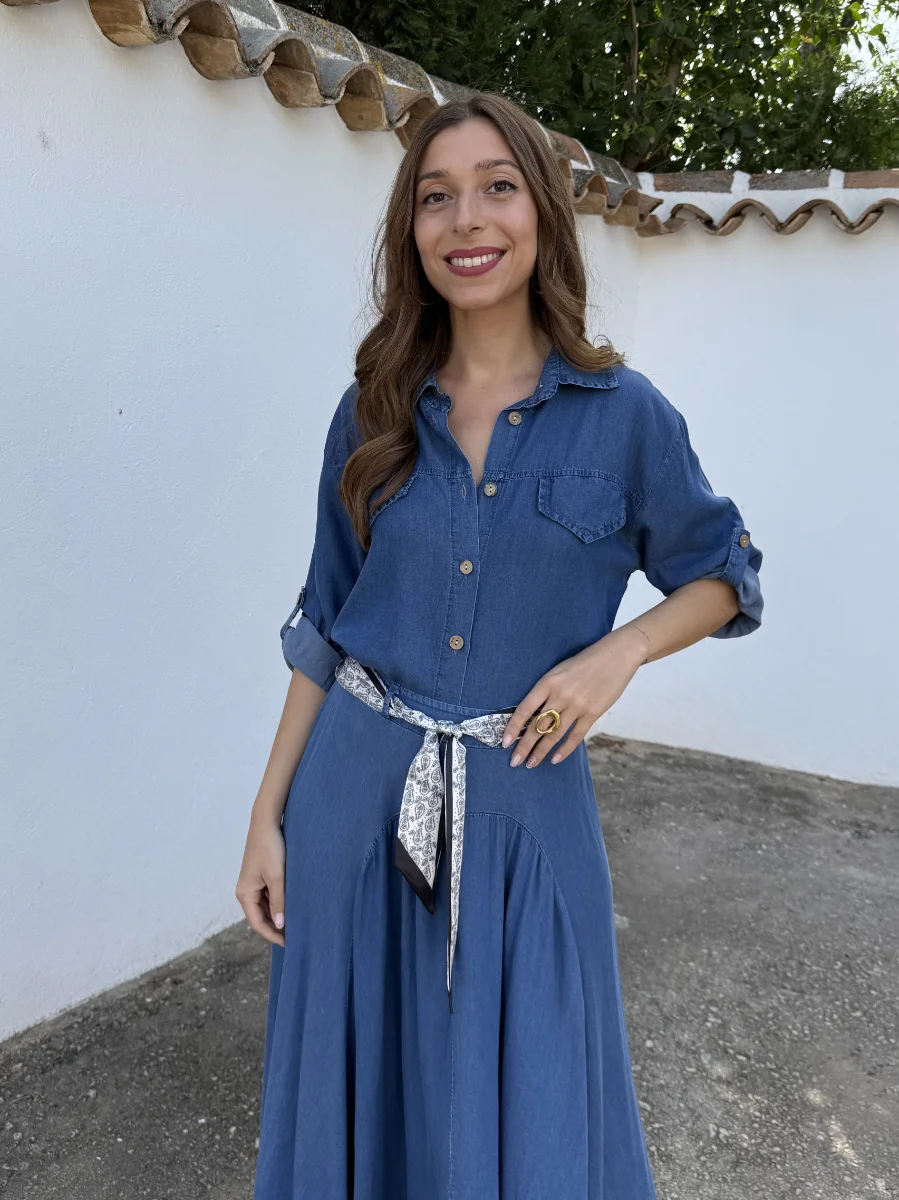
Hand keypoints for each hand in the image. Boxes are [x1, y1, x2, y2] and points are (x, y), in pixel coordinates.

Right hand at [235, 817, 286, 946]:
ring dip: (278, 915)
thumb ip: (278, 901)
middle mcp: (244, 891)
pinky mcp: (258, 876)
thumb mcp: (277, 877)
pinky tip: (291, 905)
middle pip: (260, 917)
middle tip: (296, 935)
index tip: (289, 943)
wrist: (266, 822)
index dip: (273, 935)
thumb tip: (279, 925)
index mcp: (245, 894)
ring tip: (296, 922)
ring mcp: (251, 883)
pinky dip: (278, 903)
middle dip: (276, 927)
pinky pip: (267, 896)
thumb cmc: (270, 848)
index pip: (257, 924)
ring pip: (264, 907)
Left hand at [501, 625, 649, 767]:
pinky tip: (555, 759)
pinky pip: (575, 736)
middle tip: (514, 761)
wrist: (615, 656)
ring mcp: (577, 706)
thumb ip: (547, 690)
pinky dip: (564, 749)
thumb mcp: (560, 671)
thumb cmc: (585, 661)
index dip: (513, 727)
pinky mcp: (592, 713)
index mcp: (548, 682)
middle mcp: (560, 695)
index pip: (525, 709)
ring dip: (541, 751)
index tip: (504, 741)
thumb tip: (534, 714)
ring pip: (554, 734)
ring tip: (531, 763)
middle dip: (524, 746)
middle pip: (537, 726)